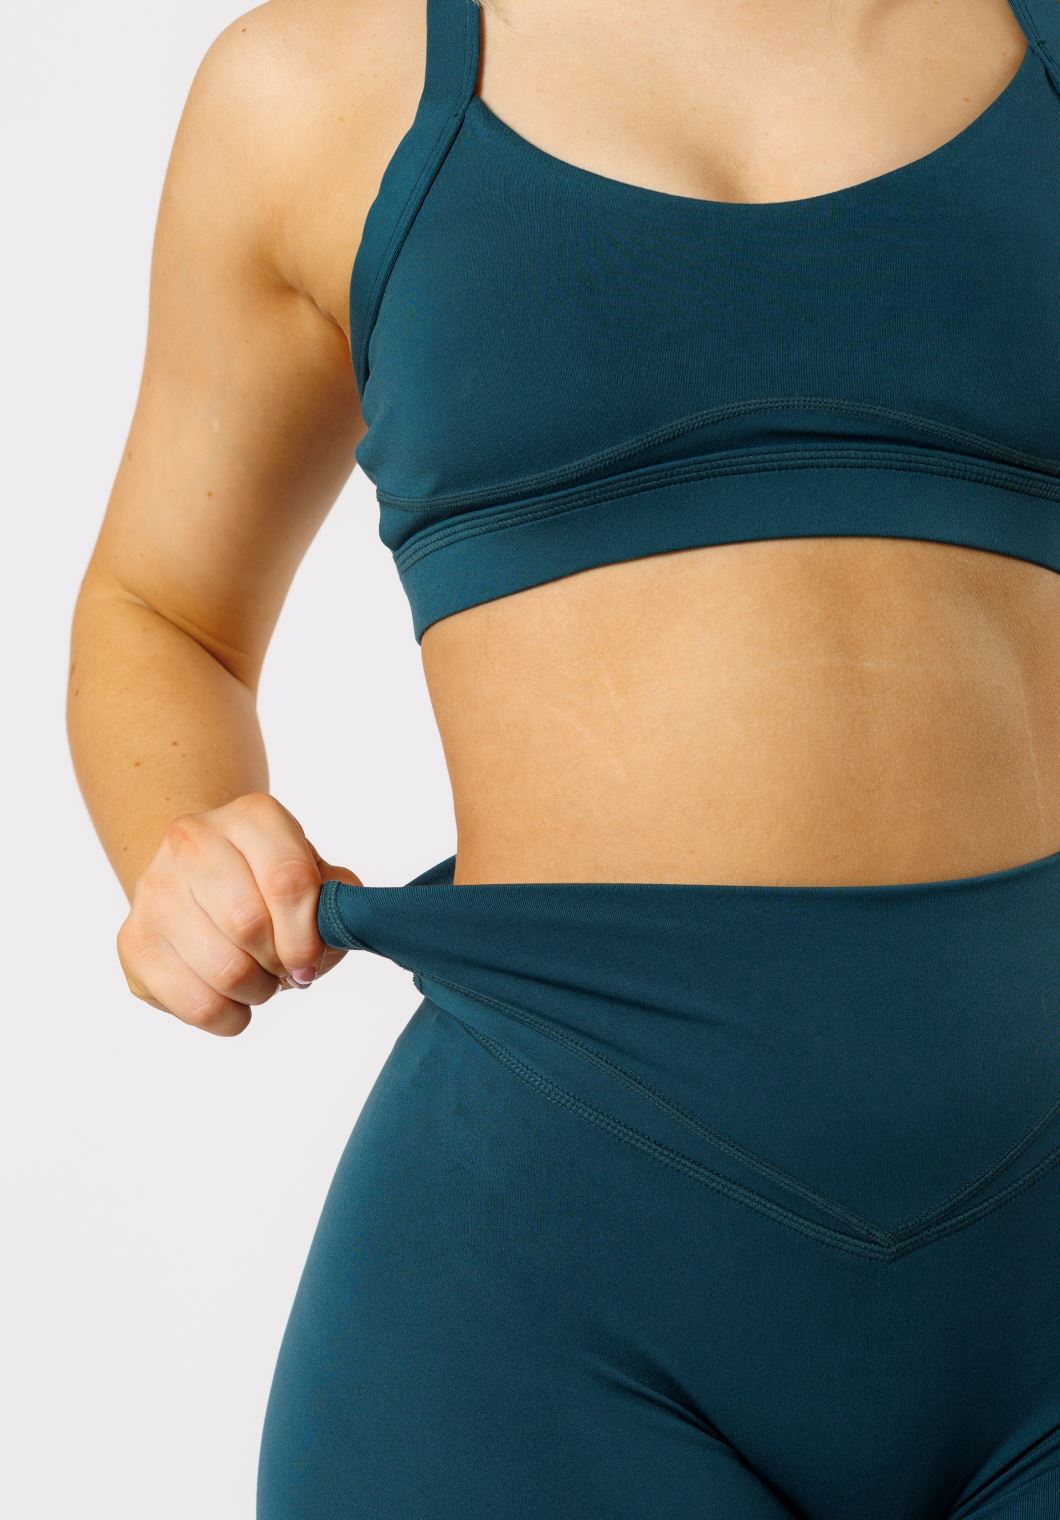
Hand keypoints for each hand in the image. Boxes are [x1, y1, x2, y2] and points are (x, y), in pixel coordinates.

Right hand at [116, 791, 361, 1035]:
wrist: (201, 876)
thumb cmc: (269, 883)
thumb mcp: (315, 875)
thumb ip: (336, 901)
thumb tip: (326, 940)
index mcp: (251, 817)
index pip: (287, 881)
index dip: (306, 936)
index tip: (310, 960)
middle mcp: (194, 840)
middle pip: (249, 926)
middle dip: (280, 963)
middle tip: (284, 967)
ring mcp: (155, 889)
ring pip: (224, 971)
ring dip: (257, 992)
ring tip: (259, 978)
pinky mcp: (133, 940)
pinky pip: (195, 1006)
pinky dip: (229, 1017)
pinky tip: (232, 997)